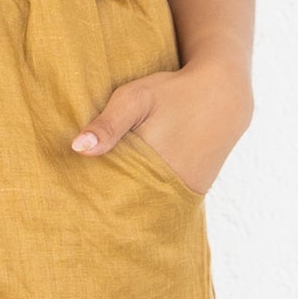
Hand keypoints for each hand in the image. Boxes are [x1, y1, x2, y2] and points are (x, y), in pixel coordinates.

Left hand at [70, 57, 252, 196]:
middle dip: (107, 202)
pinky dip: (148, 196)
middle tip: (83, 202)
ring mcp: (186, 193)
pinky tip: (133, 190)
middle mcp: (171, 188)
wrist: (223, 97)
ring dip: (129, 200)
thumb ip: (107, 124)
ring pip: (148, 205)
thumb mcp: (135, 99)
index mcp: (150, 168)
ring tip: (105, 200)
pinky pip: (165, 201)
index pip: (111, 194)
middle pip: (129, 204)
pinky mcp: (195, 191)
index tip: (73, 193)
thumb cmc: (173, 93)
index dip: (91, 195)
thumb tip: (76, 149)